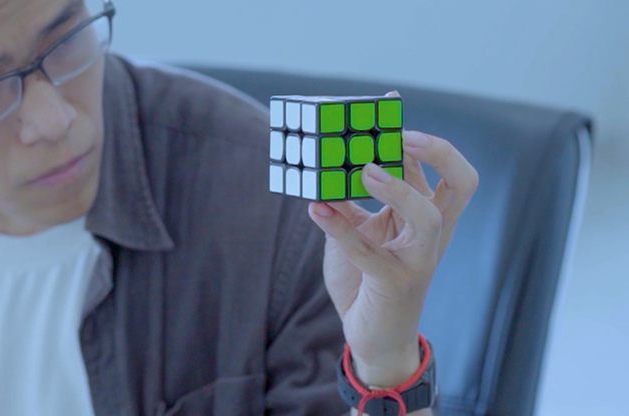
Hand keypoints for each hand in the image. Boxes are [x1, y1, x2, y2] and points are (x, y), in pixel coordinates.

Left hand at [308, 108, 478, 386]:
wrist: (371, 338)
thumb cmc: (366, 281)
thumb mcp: (360, 232)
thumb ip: (353, 202)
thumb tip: (333, 166)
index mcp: (425, 218)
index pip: (443, 170)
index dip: (424, 137)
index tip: (391, 107)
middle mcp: (431, 236)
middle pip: (462, 183)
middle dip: (435, 151)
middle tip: (398, 134)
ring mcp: (419, 260)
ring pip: (428, 216)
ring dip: (397, 188)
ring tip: (363, 170)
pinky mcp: (395, 284)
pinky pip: (370, 251)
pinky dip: (341, 227)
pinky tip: (315, 208)